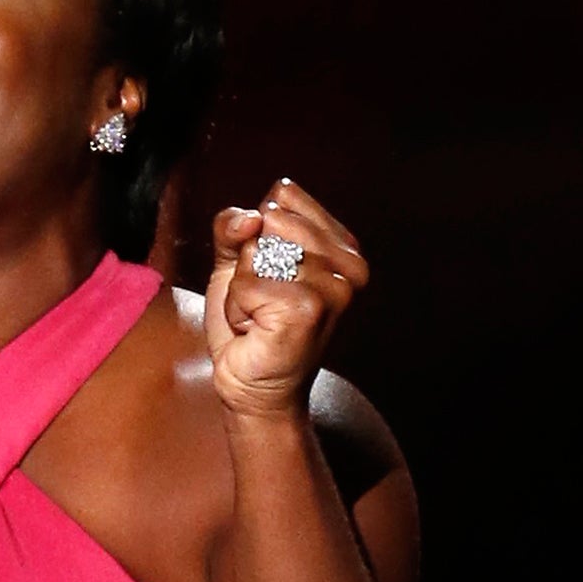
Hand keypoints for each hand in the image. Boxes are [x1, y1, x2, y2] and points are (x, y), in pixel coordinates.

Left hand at [204, 179, 369, 420]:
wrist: (251, 383)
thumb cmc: (250, 323)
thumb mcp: (235, 261)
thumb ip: (234, 225)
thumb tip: (252, 217)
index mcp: (341, 244)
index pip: (282, 197)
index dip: (255, 235)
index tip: (269, 273)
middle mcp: (348, 263)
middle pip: (267, 223)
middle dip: (248, 265)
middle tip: (262, 302)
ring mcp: (333, 287)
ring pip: (255, 254)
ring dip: (241, 291)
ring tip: (260, 316)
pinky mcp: (309, 309)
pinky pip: (246, 284)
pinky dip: (237, 309)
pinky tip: (255, 330)